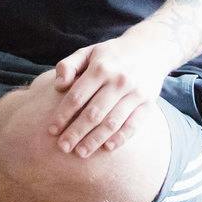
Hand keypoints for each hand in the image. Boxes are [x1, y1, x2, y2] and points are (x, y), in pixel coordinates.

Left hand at [48, 34, 174, 156]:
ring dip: (95, 140)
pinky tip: (107, 148)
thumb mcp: (87, 52)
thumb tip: (58, 86)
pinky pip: (134, 125)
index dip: (63, 115)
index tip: (52, 130)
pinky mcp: (148, 103)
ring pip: (112, 122)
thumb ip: (68, 66)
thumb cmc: (110, 54)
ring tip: (81, 153)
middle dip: (76, 132)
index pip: (77, 96)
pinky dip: (121, 138)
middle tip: (63, 147)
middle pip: (93, 113)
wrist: (150, 48)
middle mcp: (118, 81)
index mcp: (100, 68)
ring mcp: (135, 93)